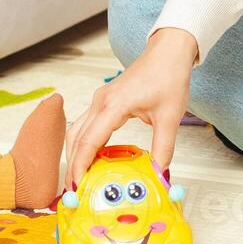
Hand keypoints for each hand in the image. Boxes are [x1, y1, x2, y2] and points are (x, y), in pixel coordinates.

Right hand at [65, 27, 197, 188]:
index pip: (90, 141)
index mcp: (114, 105)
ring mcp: (100, 100)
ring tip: (77, 178)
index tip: (78, 186)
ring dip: (74, 155)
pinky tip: (89, 159)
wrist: (168, 52)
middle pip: (76, 138)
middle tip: (72, 191)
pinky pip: (86, 125)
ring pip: (77, 131)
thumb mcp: (170, 116)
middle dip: (72, 165)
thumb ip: (164, 148)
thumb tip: (159, 173)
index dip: (81, 166)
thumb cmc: (168, 77)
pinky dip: (82, 144)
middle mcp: (101, 102)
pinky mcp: (104, 100)